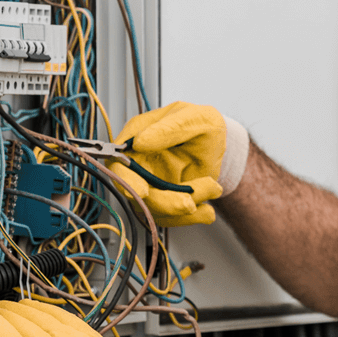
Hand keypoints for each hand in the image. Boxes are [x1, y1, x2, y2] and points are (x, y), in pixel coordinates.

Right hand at [107, 101, 248, 226]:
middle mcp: (140, 165)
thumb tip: (139, 141)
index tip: (143, 191)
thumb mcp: (193, 118)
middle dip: (164, 202)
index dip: (126, 180)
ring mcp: (152, 185)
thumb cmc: (203, 124)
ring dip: (187, 206)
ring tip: (213, 187)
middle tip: (188, 203)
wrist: (219, 144)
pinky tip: (208, 211)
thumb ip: (169, 128)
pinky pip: (173, 218)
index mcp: (137, 139)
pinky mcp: (166, 200)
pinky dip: (193, 217)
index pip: (118, 164)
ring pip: (158, 210)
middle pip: (137, 194)